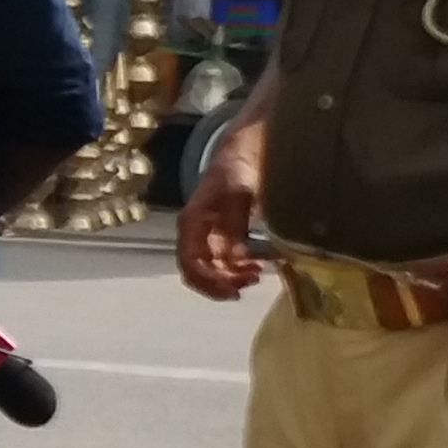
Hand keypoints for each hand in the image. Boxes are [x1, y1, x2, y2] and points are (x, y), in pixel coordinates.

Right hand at [178, 153, 267, 301]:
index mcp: (192, 223)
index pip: (191, 262)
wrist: (240, 157)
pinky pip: (222, 266)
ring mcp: (205, 239)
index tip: (235, 290)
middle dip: (223, 284)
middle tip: (252, 280)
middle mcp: (193, 236)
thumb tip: (237, 257)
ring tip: (257, 274)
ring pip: (210, 273)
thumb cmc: (237, 171)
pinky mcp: (219, 241)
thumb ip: (235, 224)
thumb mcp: (238, 193)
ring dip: (231, 280)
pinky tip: (255, 268)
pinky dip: (237, 273)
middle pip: (198, 273)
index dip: (209, 281)